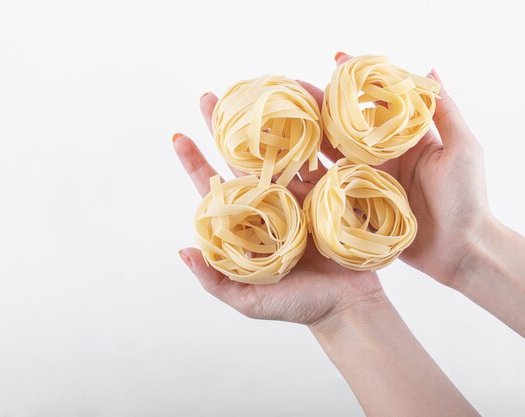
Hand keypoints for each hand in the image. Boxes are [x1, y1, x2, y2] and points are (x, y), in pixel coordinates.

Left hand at [173, 92, 383, 325]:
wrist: (347, 308)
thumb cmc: (297, 306)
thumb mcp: (249, 300)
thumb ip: (216, 279)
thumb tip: (183, 252)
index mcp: (247, 224)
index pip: (214, 187)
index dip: (196, 162)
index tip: (178, 135)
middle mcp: (269, 205)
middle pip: (241, 161)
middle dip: (224, 130)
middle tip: (209, 97)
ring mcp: (299, 197)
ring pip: (279, 153)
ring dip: (267, 124)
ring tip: (255, 93)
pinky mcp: (329, 195)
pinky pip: (318, 162)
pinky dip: (311, 138)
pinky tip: (302, 111)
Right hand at [306, 53, 492, 287]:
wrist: (461, 250)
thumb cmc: (467, 198)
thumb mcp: (462, 148)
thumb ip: (444, 111)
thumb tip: (430, 70)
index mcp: (404, 140)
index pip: (374, 104)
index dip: (356, 84)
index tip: (336, 60)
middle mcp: (382, 158)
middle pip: (345, 129)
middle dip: (319, 109)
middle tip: (292, 92)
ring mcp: (368, 184)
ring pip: (332, 159)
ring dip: (307, 143)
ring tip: (279, 129)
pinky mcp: (359, 209)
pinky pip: (331, 193)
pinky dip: (309, 186)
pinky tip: (288, 175)